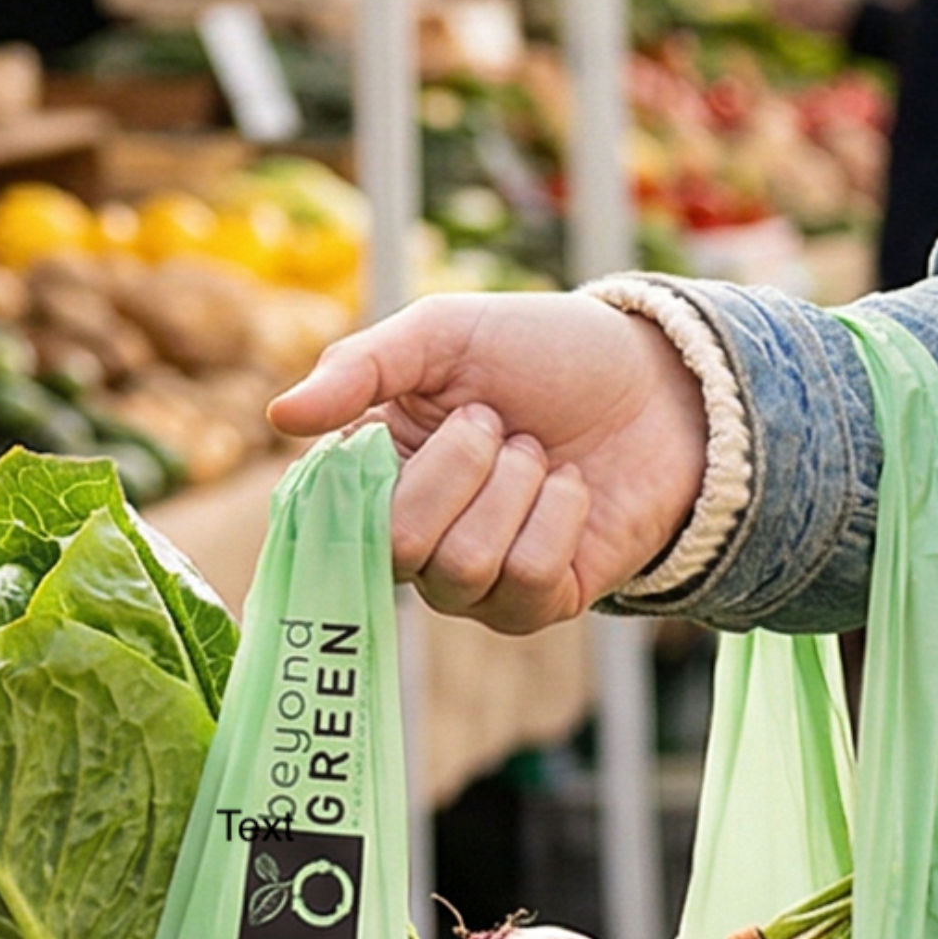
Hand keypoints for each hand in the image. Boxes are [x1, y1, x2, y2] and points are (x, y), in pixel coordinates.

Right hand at [265, 292, 710, 631]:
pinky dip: (558, 517)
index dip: (359, 483)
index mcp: (378, 474)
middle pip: (401, 544)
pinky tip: (572, 490)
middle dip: (461, 465)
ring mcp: (475, 580)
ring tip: (538, 454)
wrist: (657, 382)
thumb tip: (280, 415)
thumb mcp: (447, 334)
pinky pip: (525, 578)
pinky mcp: (536, 604)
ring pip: (462, 566)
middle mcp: (417, 539)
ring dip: (515, 489)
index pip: (327, 516)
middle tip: (498, 423)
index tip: (391, 434)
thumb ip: (361, 367)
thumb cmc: (545, 354)